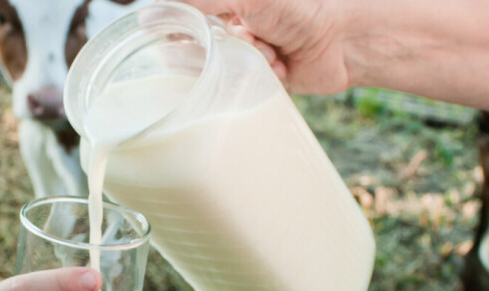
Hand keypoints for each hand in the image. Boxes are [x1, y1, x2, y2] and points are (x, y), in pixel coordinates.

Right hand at [179, 0, 347, 93]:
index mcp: (229, 2)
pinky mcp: (264, 76)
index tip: (187, 37)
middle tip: (249, 37)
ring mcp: (250, 50)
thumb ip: (197, 0)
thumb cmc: (299, 8)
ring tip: (272, 51)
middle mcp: (237, 22)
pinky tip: (282, 66)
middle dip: (227, 44)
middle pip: (205, 43)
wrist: (342, 41)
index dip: (187, 28)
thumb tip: (146, 14)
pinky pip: (245, 84)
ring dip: (248, 59)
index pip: (188, 16)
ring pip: (225, 66)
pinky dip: (263, 75)